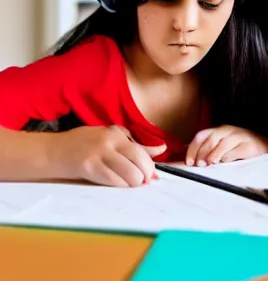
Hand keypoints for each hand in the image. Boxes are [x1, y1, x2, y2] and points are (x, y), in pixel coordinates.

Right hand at [50, 125, 166, 187]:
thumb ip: (136, 145)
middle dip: (144, 176)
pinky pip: (113, 181)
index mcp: (116, 133)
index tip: (153, 176)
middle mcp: (109, 142)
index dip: (150, 166)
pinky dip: (120, 186)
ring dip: (133, 183)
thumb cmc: (85, 144)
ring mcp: (98, 155)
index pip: (141, 151)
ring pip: (128, 174)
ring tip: (130, 184)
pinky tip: (118, 185)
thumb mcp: (111, 138)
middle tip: (143, 182)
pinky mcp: (88, 168)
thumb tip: (162, 148)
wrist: (54, 151)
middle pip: (138, 162)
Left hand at [185, 125, 267, 166]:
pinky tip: (225, 163)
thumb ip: (209, 148)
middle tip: (199, 164)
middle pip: (211, 139)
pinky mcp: (249, 145)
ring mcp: (239, 137)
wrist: (264, 143)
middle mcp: (228, 131)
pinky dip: (228, 158)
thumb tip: (191, 159)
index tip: (189, 161)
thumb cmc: (240, 145)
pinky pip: (236, 151)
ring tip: (210, 164)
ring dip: (214, 155)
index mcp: (219, 130)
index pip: (202, 136)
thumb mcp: (223, 143)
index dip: (193, 148)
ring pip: (223, 144)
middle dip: (202, 153)